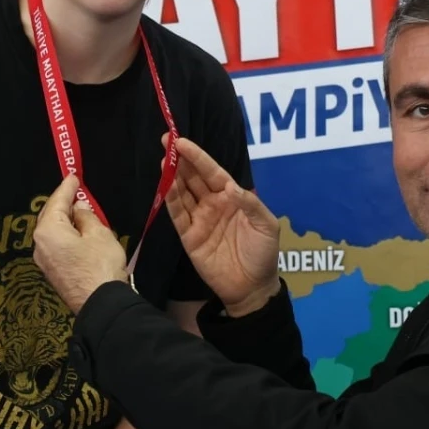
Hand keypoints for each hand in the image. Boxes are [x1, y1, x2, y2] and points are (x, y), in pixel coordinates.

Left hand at [32, 174, 127, 314]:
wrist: (101, 304)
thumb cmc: (100, 265)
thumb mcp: (98, 233)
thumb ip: (86, 216)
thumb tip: (78, 208)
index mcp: (48, 231)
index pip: (56, 202)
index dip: (67, 188)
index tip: (73, 176)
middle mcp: (39, 245)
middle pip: (50, 217)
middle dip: (63, 204)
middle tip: (76, 191)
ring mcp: (44, 261)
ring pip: (52, 232)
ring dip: (65, 220)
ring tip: (80, 211)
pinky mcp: (52, 273)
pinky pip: (56, 245)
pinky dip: (66, 235)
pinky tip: (78, 232)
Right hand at [164, 135, 280, 314]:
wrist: (252, 287)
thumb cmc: (263, 253)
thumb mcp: (266, 225)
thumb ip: (250, 204)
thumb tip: (230, 187)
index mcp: (232, 197)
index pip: (212, 172)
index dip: (198, 157)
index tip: (182, 141)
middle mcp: (212, 204)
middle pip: (193, 178)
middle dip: (180, 159)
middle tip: (166, 140)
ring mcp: (199, 219)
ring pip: (182, 193)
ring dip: (172, 176)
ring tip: (163, 159)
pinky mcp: (188, 236)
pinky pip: (178, 215)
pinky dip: (170, 200)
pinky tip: (165, 185)